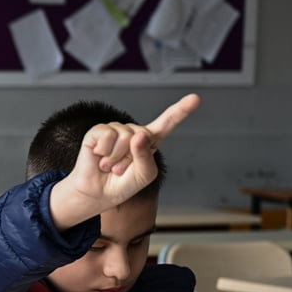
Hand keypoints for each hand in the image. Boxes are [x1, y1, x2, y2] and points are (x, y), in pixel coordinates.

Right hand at [49, 94, 200, 229]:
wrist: (97, 193)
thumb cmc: (123, 184)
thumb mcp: (145, 175)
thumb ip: (146, 156)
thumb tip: (138, 135)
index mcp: (149, 141)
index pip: (167, 123)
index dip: (181, 110)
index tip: (194, 99)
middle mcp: (133, 132)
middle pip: (143, 135)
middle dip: (132, 158)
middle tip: (121, 169)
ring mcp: (116, 129)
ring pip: (125, 137)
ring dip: (117, 158)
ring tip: (110, 165)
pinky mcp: (99, 131)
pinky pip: (107, 135)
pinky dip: (104, 152)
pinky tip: (100, 157)